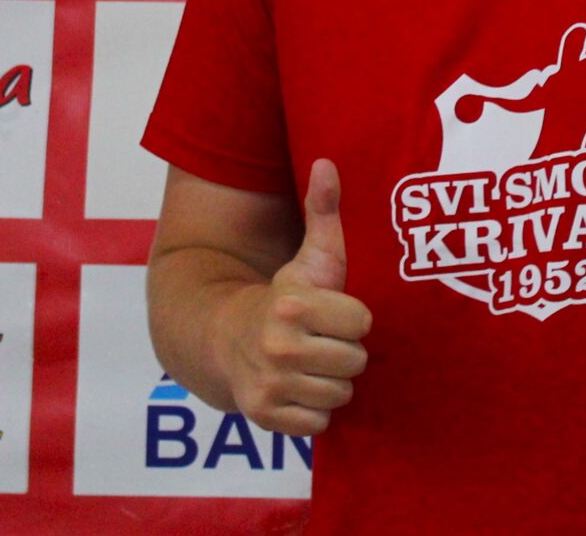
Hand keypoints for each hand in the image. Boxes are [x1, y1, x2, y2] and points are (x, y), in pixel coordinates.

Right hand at [221, 158, 369, 437]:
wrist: (224, 338)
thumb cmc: (283, 297)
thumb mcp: (307, 256)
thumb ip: (323, 212)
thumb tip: (328, 162)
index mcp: (292, 304)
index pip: (362, 322)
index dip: (351, 318)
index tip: (332, 312)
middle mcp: (277, 346)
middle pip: (355, 362)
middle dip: (343, 352)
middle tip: (322, 340)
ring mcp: (270, 384)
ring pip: (340, 394)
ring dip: (330, 383)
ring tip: (311, 363)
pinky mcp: (265, 417)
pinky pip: (320, 423)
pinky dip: (313, 411)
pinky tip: (298, 389)